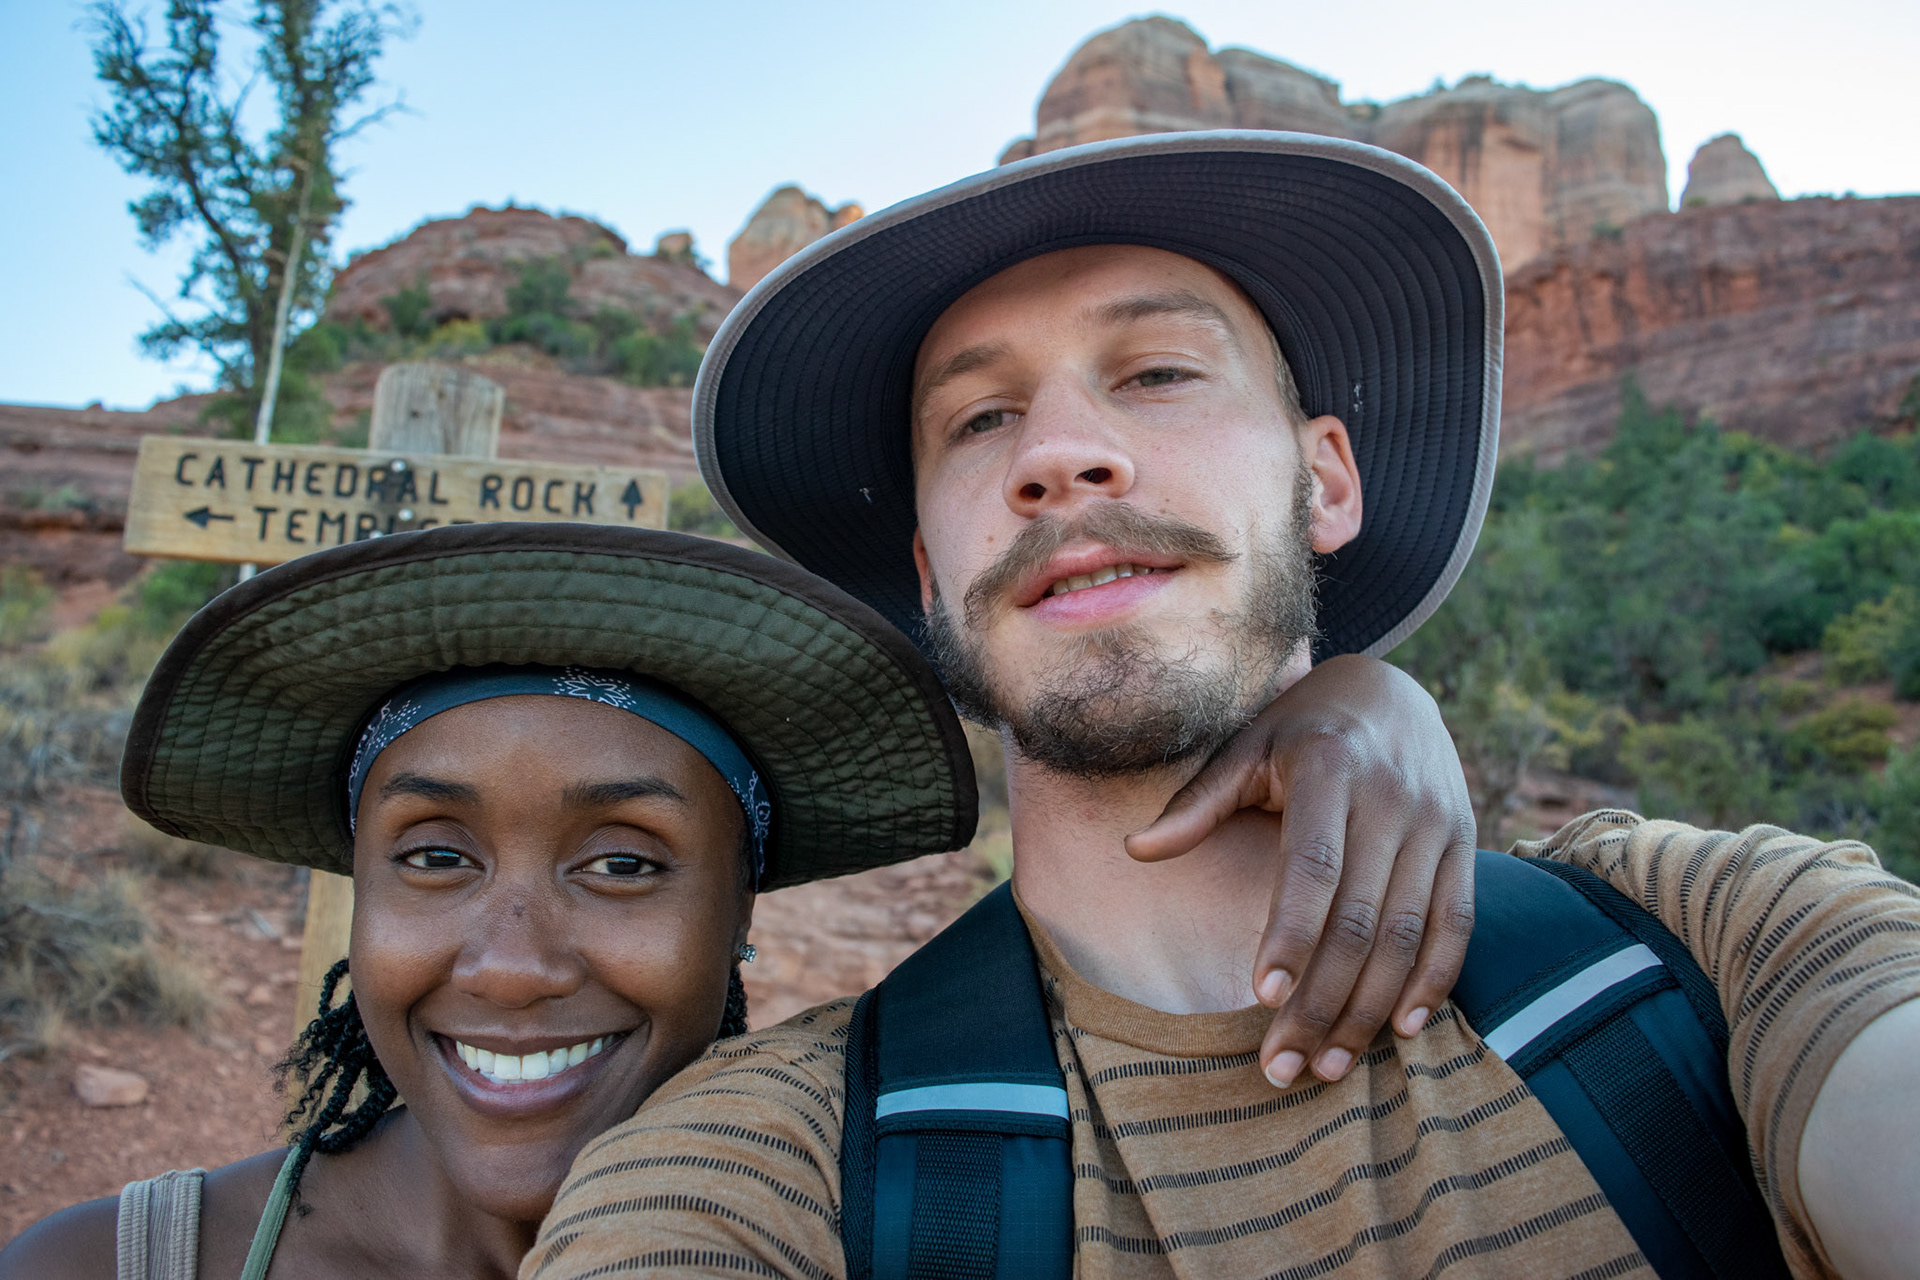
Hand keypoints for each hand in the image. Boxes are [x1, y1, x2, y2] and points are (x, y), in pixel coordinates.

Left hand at [1124, 654, 1475, 1087]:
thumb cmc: (1299, 729)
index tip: (1264, 996)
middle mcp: (1392, 797)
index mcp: (1329, 768)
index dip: (1291, 932)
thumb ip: (1197, 804)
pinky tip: (1401, 1029)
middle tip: (1282, 1066)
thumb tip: (1135, 851)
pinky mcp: (1464, 843)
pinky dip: (1434, 982)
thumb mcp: (1245, 748)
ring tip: (1330, 1067)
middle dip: (1321, 1002)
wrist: (1390, 690)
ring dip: (1370, 1010)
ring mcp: (1436, 822)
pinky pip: (1456, 924)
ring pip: (1407, 935)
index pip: (1312, 865)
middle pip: (1360, 919)